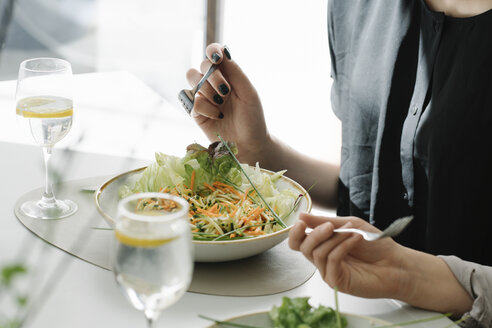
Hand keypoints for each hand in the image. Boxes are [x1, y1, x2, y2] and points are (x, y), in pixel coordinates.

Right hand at [185, 43, 269, 164]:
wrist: (249, 144)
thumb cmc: (252, 118)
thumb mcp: (249, 93)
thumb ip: (235, 72)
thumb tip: (223, 52)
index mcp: (228, 75)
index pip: (214, 54)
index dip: (212, 51)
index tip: (216, 58)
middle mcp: (213, 84)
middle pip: (201, 66)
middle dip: (212, 76)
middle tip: (225, 91)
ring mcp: (203, 97)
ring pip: (192, 81)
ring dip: (207, 90)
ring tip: (220, 104)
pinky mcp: (196, 112)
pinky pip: (192, 101)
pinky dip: (204, 107)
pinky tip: (217, 116)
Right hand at [289, 213, 407, 298]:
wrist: (396, 263)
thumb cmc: (375, 245)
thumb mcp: (349, 225)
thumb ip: (324, 221)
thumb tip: (301, 215)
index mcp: (323, 245)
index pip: (298, 241)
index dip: (295, 232)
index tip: (301, 222)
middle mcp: (323, 259)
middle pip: (303, 248)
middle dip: (315, 234)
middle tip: (330, 226)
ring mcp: (328, 271)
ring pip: (317, 253)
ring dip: (334, 238)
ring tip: (352, 232)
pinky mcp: (337, 281)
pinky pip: (331, 260)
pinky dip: (342, 246)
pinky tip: (355, 239)